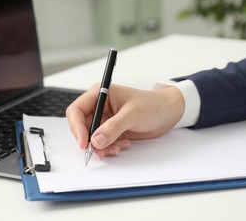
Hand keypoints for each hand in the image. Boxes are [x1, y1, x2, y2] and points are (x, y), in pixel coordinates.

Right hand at [66, 83, 184, 159]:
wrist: (169, 113)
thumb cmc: (153, 104)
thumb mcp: (132, 114)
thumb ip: (113, 127)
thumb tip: (96, 140)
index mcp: (101, 94)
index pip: (77, 110)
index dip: (77, 127)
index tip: (84, 142)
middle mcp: (100, 107)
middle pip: (82, 127)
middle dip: (89, 141)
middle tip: (99, 151)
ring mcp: (105, 120)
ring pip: (92, 138)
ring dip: (101, 147)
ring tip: (117, 148)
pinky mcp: (112, 131)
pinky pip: (103, 144)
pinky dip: (110, 148)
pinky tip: (124, 144)